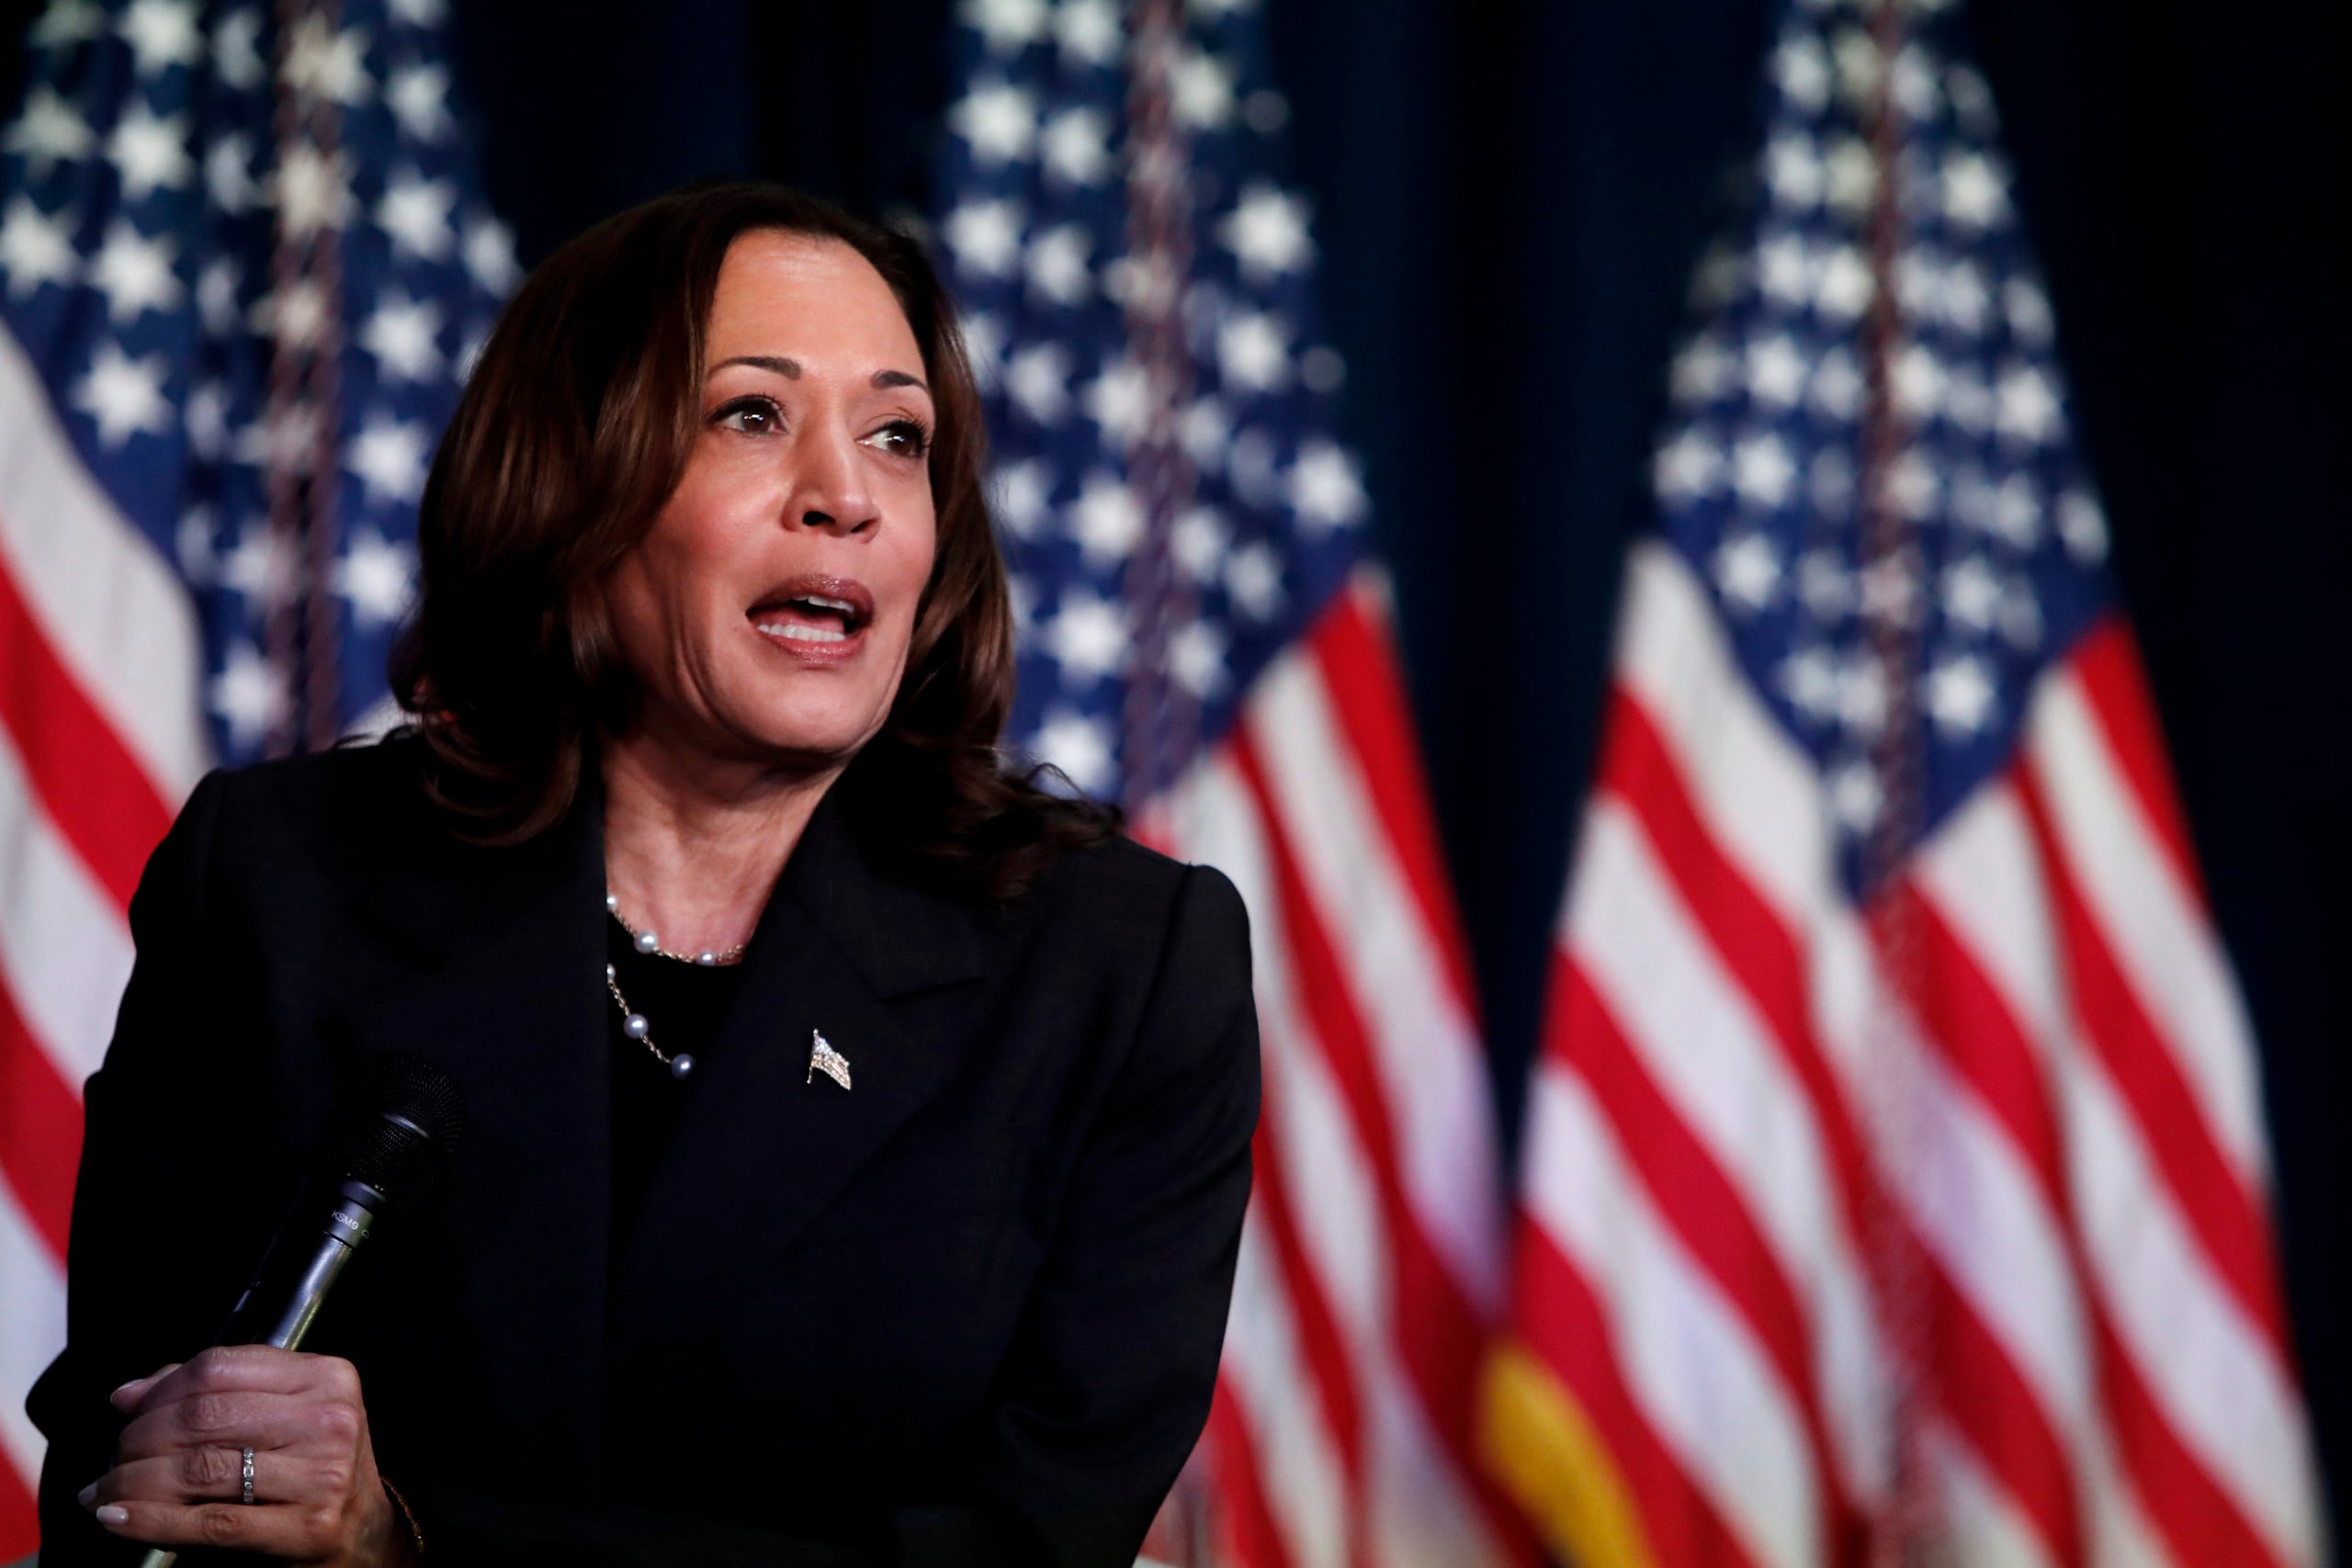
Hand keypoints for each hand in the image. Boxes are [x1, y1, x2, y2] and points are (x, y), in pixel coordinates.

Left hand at [80, 1344, 414, 1565]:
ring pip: (199, 1469)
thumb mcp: (282, 1415)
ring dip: (132, 1482)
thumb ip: (213, 1396)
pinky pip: (209, 1522)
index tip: (130, 1413)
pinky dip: (151, 1520)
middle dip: (139, 1438)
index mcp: (326, 1378)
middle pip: (204, 1416)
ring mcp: (322, 1475)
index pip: (220, 1368)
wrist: (366, 1531)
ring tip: (105, 1491)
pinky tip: (119, 1517)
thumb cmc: (314, 1469)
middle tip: (114, 1458)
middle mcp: (330, 1420)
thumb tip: (128, 1394)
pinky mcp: (306, 1528)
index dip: (160, 1389)